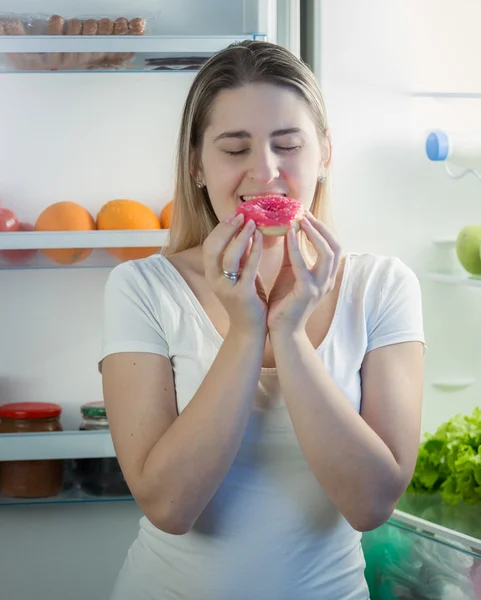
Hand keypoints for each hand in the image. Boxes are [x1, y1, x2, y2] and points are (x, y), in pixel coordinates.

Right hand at [203, 212, 267, 336]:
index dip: (221, 228)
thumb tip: (245, 231)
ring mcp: (227, 288)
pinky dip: (253, 250)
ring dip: (240, 236)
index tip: (235, 215)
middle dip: (227, 228)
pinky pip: (247, 268)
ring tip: (252, 222)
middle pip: (213, 247)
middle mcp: (215, 280)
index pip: (209, 245)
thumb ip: (240, 257)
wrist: (251, 329)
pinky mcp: (242, 294)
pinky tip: (261, 238)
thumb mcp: (240, 275)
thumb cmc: (248, 299)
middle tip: (242, 215)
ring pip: (229, 256)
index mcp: (212, 274)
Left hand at [266, 212, 342, 334]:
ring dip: (314, 233)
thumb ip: (292, 253)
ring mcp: (320, 287)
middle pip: (336, 247)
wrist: (281, 330)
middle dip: (322, 228)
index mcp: (326, 276)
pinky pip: (303, 265)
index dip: (323, 229)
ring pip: (327, 253)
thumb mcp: (290, 272)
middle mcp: (327, 281)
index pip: (333, 247)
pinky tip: (289, 234)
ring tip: (300, 220)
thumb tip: (289, 228)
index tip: (308, 214)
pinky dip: (297, 247)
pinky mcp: (306, 292)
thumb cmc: (284, 302)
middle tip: (305, 213)